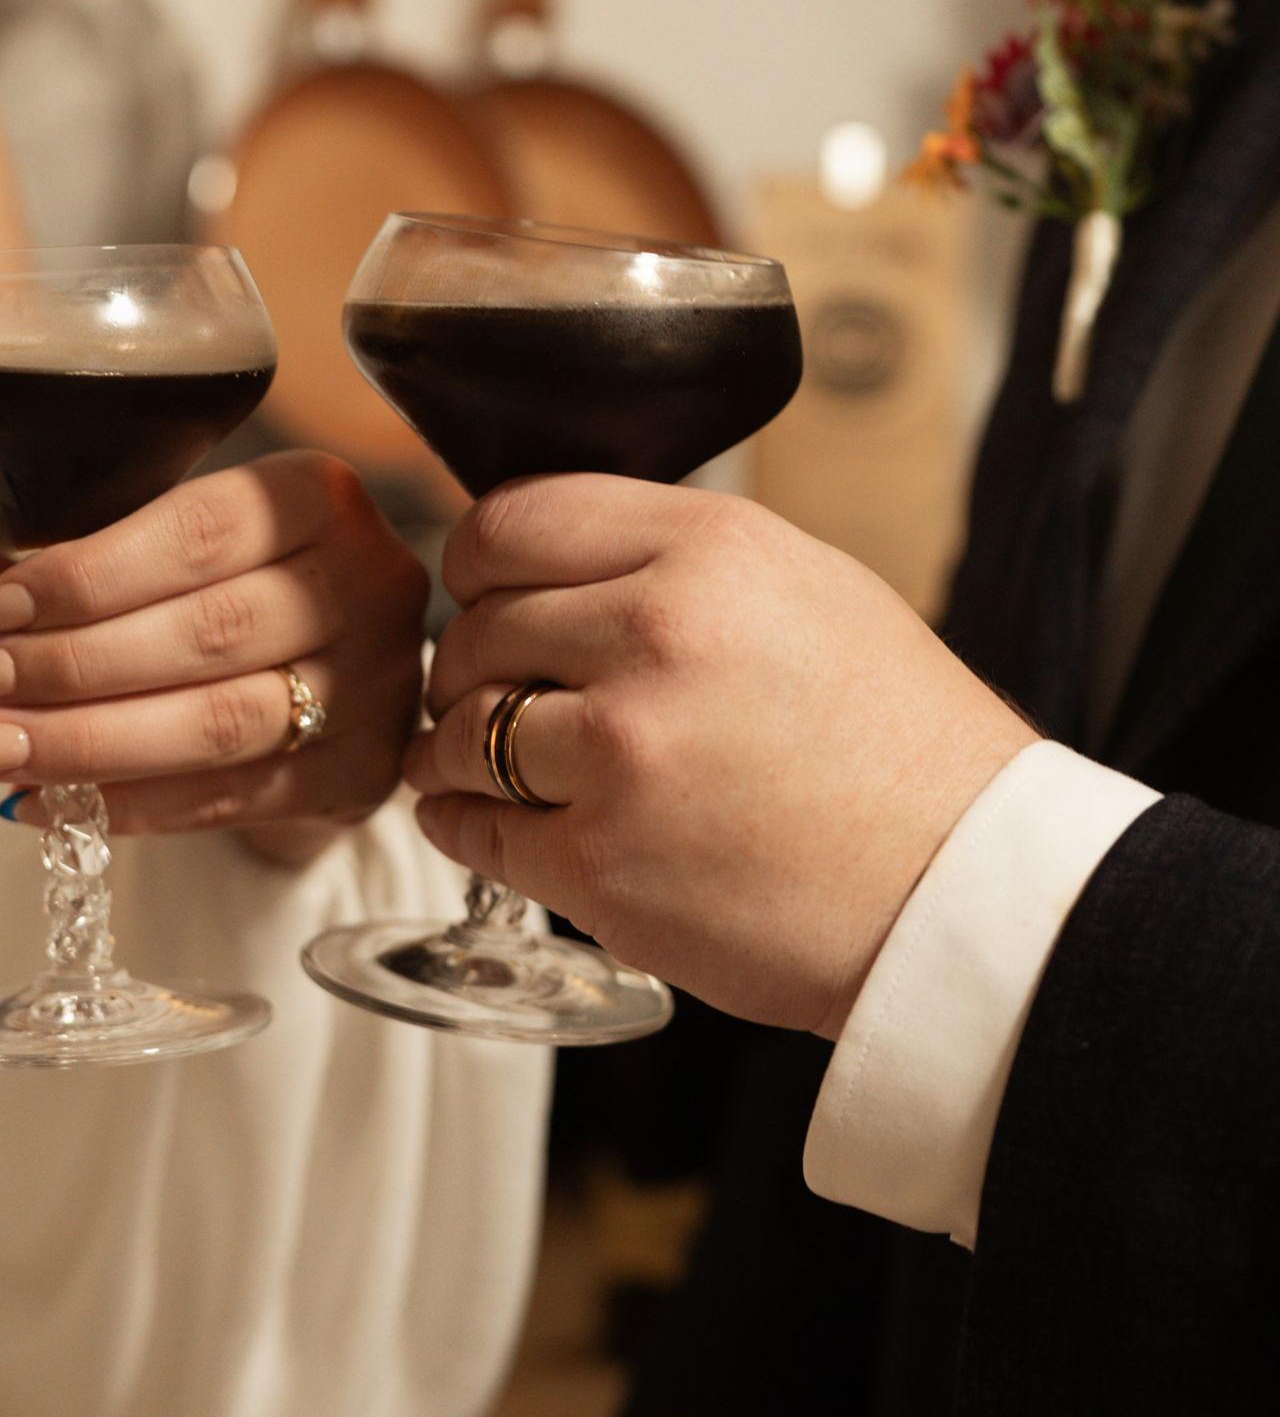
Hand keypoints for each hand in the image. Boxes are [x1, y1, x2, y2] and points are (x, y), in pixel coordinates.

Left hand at [0, 452, 428, 862]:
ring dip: (87, 745)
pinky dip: (126, 806)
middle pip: (206, 633)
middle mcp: (368, 585)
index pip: (197, 533)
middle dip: (70, 666)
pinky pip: (228, 799)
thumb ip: (84, 555)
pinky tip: (45, 802)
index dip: (87, 575)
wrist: (335, 668)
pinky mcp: (359, 776)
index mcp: (319, 498)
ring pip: (217, 725)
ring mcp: (375, 687)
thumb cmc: (234, 584)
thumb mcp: (171, 541)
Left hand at [408, 479, 1034, 1035]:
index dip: (479, 565)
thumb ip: (673, 562)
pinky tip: (482, 819)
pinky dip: (461, 823)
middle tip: (488, 692)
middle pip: (473, 628)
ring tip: (476, 761)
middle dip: (467, 664)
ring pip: (457, 730)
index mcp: (707, 551)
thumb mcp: (809, 590)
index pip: (510, 522)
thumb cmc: (898, 745)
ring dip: (452, 748)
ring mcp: (621, 755)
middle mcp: (654, 636)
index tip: (484, 596)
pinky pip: (470, 828)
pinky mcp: (600, 864)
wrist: (964, 894)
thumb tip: (550, 564)